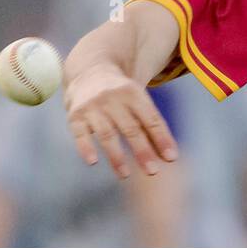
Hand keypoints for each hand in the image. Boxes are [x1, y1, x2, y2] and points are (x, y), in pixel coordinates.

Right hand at [63, 59, 178, 178]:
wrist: (89, 73)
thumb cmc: (122, 97)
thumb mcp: (139, 101)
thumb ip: (152, 127)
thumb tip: (170, 157)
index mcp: (133, 93)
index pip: (150, 118)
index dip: (161, 138)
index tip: (171, 158)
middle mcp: (112, 98)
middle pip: (130, 128)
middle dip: (142, 150)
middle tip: (153, 171)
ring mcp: (93, 107)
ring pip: (106, 134)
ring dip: (116, 155)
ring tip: (125, 174)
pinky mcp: (75, 116)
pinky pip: (80, 134)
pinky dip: (85, 148)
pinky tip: (92, 162)